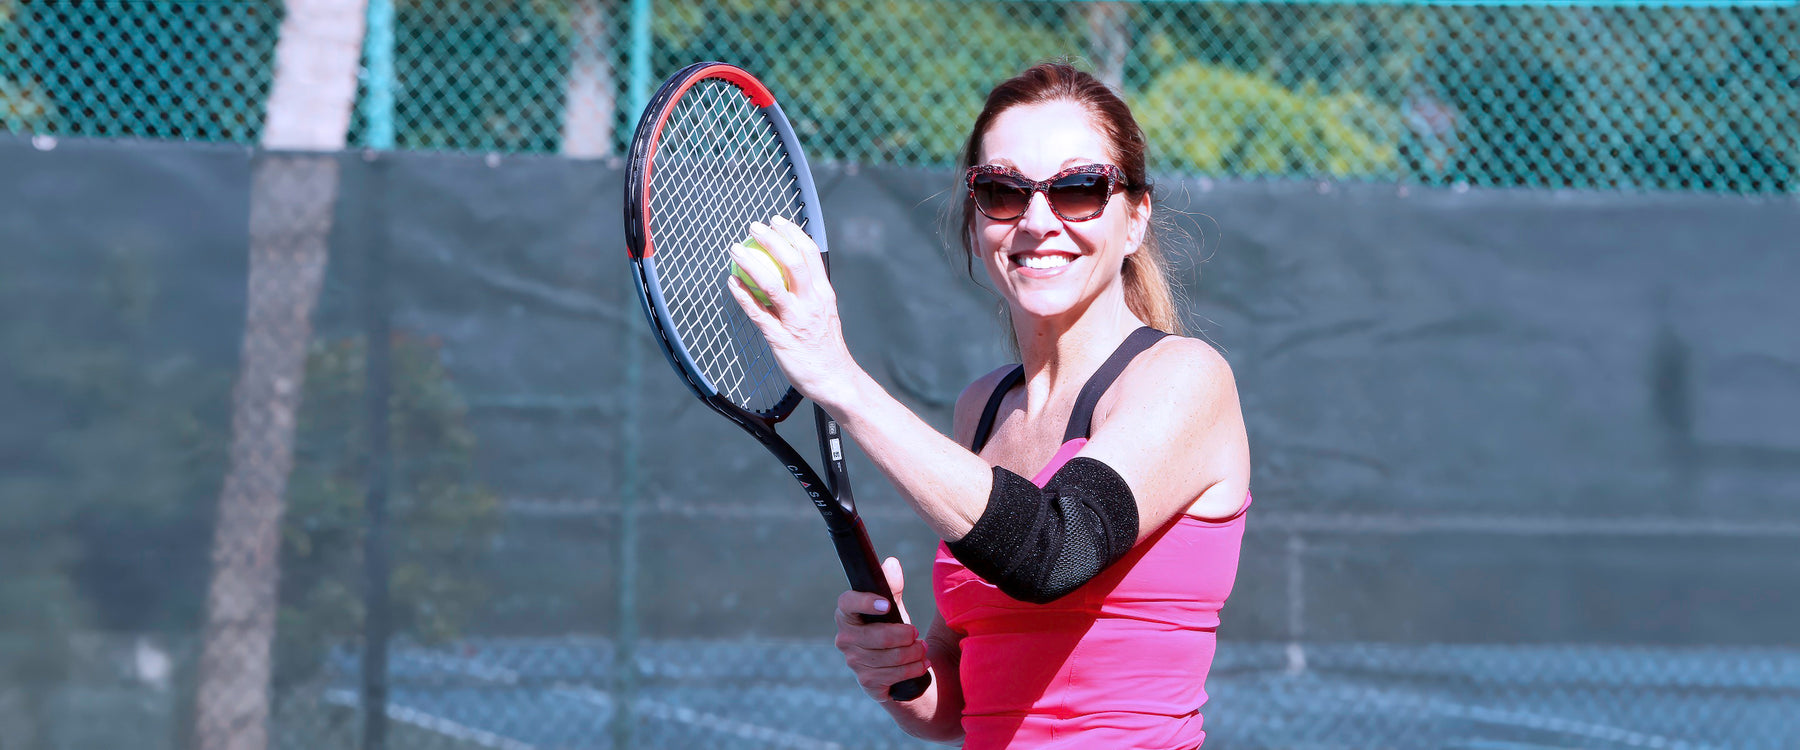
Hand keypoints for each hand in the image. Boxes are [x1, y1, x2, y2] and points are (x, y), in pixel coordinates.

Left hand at [726, 216, 857, 405]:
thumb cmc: (825, 347)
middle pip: (793, 262)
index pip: (810, 254)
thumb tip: (792, 271)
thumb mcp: (825, 312)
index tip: (777, 220)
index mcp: (824, 293)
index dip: (792, 233)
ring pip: (772, 284)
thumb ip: (811, 292)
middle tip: (753, 228)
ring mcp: (796, 320)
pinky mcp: (781, 338)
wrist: (835, 380)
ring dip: (751, 263)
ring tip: (735, 250)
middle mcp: (812, 303)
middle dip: (772, 240)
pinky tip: (731, 283)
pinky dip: (742, 295)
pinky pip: (758, 312)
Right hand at [833, 557, 929, 701]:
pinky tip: (921, 664)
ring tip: (922, 649)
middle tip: (916, 633)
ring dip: (914, 653)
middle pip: (878, 636)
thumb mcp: (893, 608)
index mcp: (847, 615)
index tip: (886, 605)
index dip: (864, 603)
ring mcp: (854, 663)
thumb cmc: (891, 630)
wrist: (896, 669)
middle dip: (905, 635)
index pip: (846, 604)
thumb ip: (892, 587)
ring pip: (891, 657)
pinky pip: (895, 675)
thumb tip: (891, 564)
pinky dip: (914, 668)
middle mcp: (845, 639)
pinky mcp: (868, 683)